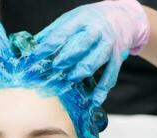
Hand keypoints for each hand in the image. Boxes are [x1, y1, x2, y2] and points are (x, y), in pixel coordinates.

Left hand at [28, 0, 149, 105]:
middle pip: (83, 43)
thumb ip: (54, 31)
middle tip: (56, 65)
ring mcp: (108, 45)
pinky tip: (94, 100)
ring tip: (72, 78)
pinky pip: (111, 74)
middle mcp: (97, 31)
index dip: (49, 45)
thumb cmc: (90, 20)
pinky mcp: (117, 58)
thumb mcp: (72, 18)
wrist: (123, 17)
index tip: (35, 56)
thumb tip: (33, 45)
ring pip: (97, 58)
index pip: (63, 33)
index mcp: (82, 19)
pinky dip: (103, 89)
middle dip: (69, 55)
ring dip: (84, 69)